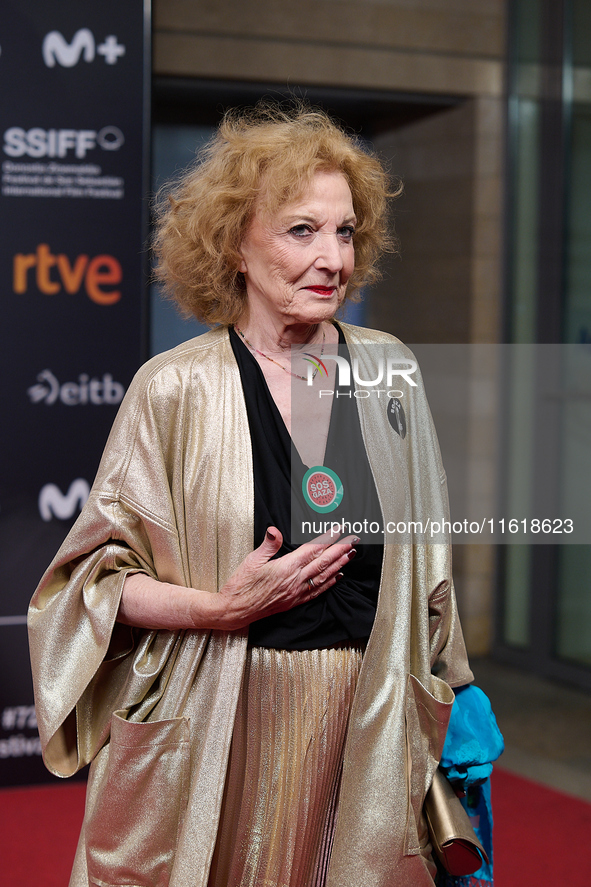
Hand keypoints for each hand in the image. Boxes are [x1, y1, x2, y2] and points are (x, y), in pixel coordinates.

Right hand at [216, 527, 356, 629]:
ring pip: (323, 577)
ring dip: (339, 565)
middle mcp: (294, 582)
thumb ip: (268, 544)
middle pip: (323, 563)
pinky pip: (317, 592)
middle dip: (340, 550)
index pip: (312, 550)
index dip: (327, 539)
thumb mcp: (251, 560)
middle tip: (353, 539)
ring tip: (351, 554)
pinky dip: (330, 583)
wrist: (234, 611)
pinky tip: (338, 576)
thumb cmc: (240, 585)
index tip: (339, 530)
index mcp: (285, 568)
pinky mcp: (294, 602)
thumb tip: (274, 529)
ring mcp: (296, 593)